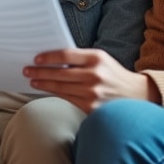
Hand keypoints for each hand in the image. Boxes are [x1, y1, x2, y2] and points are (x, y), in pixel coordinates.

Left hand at [23, 48, 154, 112]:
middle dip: (40, 72)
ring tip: (33, 81)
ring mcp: (93, 93)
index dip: (48, 57)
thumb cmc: (113, 74)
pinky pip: (67, 99)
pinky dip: (55, 93)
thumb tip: (52, 59)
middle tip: (27, 70)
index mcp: (97, 58)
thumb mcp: (101, 59)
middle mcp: (95, 75)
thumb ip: (80, 58)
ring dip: (43, 84)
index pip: (66, 55)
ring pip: (60, 88)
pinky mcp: (91, 108)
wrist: (136, 95)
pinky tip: (46, 90)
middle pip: (59, 73)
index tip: (36, 59)